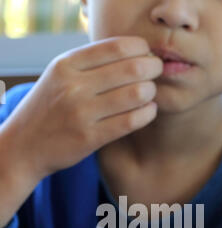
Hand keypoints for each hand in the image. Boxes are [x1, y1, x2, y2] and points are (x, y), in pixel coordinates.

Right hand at [2, 36, 162, 178]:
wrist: (24, 146)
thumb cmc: (49, 108)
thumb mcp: (60, 76)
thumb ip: (89, 63)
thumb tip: (133, 52)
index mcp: (66, 64)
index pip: (116, 47)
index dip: (141, 48)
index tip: (147, 53)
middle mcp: (73, 86)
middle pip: (131, 68)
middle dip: (152, 68)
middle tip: (156, 72)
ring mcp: (81, 113)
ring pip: (135, 94)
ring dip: (151, 92)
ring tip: (150, 94)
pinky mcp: (90, 138)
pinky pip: (131, 121)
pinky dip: (147, 114)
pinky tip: (149, 111)